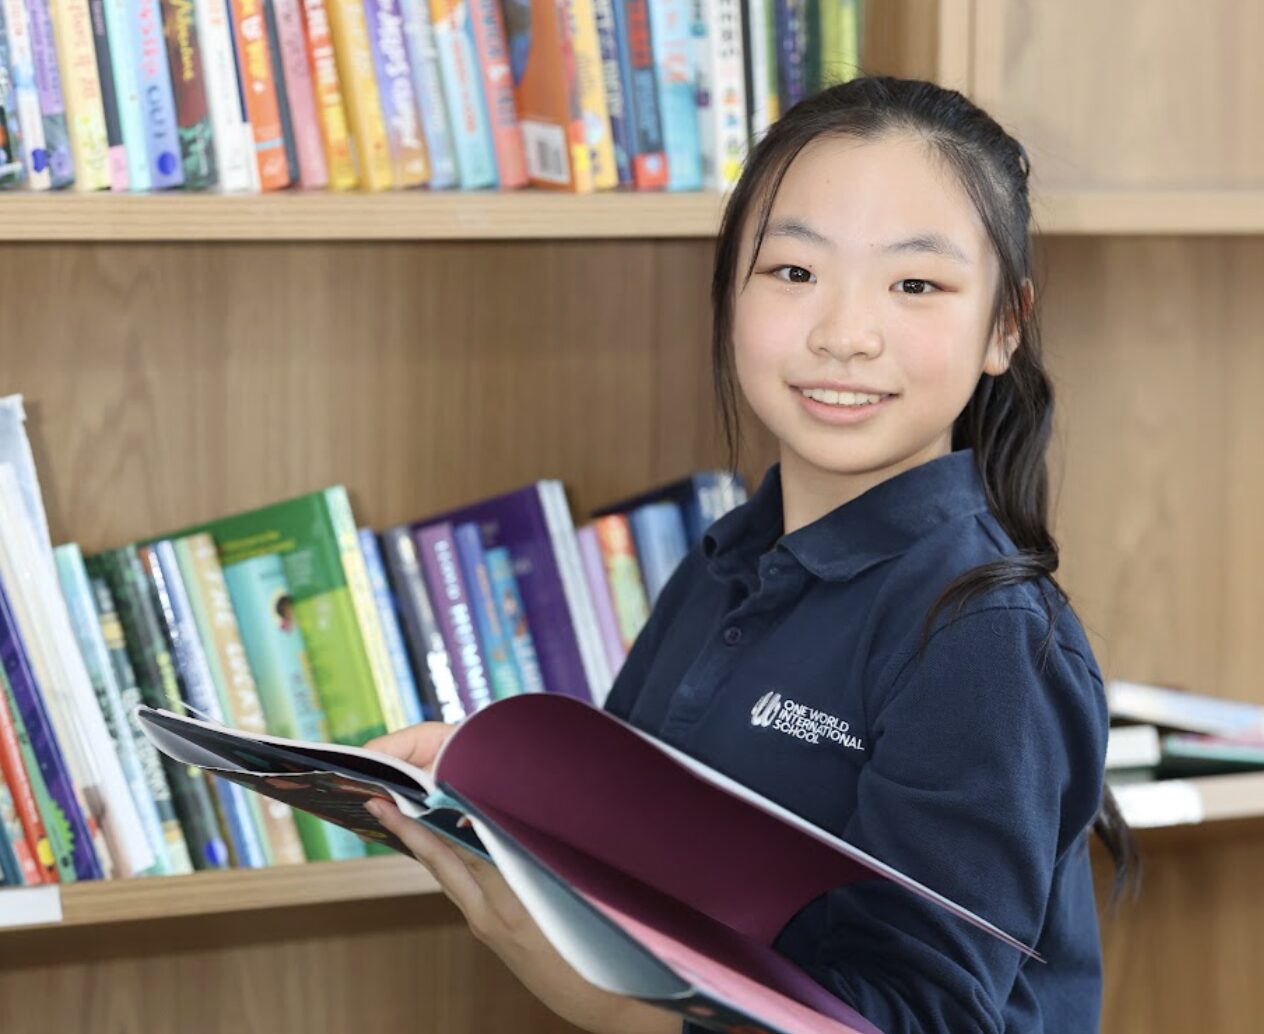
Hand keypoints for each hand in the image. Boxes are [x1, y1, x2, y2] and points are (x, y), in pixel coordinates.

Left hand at [365, 725, 676, 1033]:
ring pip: (448, 876)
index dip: (422, 829)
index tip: (396, 803)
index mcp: (507, 903)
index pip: (454, 855)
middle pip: (439, 864)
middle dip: (407, 833)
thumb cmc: (595, 950)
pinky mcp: (493, 933)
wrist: (601, 1001)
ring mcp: (487, 926)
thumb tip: (496, 823)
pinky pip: (463, 889)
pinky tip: (445, 848)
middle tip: (377, 804)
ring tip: (399, 816)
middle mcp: (488, 915)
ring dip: (424, 846)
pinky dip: (449, 864)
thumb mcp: (567, 897)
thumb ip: (531, 859)